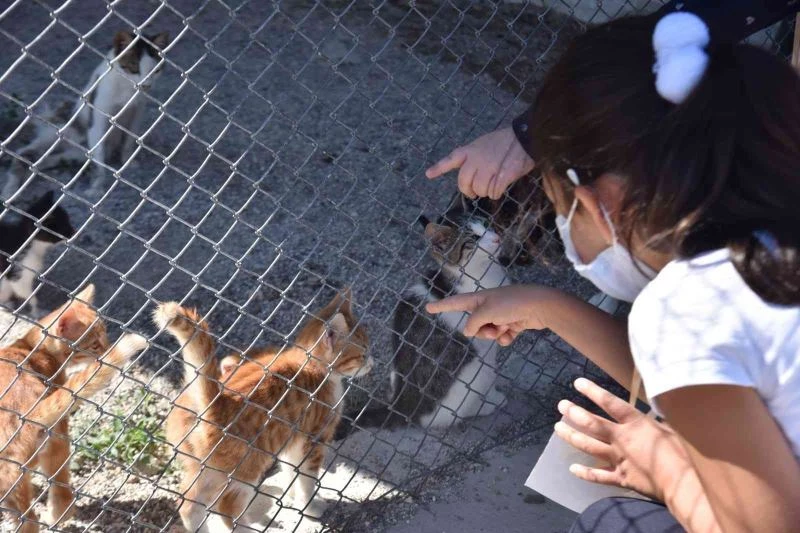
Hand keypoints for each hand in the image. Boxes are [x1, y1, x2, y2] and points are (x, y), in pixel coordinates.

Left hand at [425, 127, 533, 199]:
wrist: (524, 137)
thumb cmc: (505, 142)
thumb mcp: (483, 144)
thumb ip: (473, 157)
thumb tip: (471, 176)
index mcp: (469, 150)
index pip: (450, 160)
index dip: (439, 168)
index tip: (428, 174)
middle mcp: (475, 159)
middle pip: (464, 183)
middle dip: (469, 191)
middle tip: (475, 193)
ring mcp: (488, 168)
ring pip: (480, 190)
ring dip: (486, 192)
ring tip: (493, 185)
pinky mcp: (501, 176)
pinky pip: (494, 192)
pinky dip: (496, 193)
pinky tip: (500, 188)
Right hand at [425, 285, 554, 345]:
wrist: (539, 305)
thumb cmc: (511, 304)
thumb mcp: (486, 312)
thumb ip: (473, 323)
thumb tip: (469, 331)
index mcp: (479, 299)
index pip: (455, 303)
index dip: (441, 306)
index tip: (428, 307)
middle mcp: (488, 305)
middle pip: (474, 323)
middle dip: (481, 330)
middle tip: (492, 328)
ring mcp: (501, 314)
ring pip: (488, 331)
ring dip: (494, 334)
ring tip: (504, 329)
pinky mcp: (513, 322)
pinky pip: (502, 335)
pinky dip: (506, 337)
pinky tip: (513, 334)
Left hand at [555, 378, 691, 501]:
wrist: (684, 482)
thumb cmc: (683, 452)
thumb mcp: (672, 428)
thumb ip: (658, 419)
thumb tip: (659, 405)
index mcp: (635, 424)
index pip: (610, 403)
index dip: (593, 391)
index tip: (577, 383)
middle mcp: (622, 439)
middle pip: (592, 424)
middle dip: (574, 413)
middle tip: (561, 405)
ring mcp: (619, 459)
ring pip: (589, 446)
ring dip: (572, 436)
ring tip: (558, 428)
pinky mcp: (621, 478)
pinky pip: (598, 476)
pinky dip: (584, 473)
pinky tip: (572, 469)